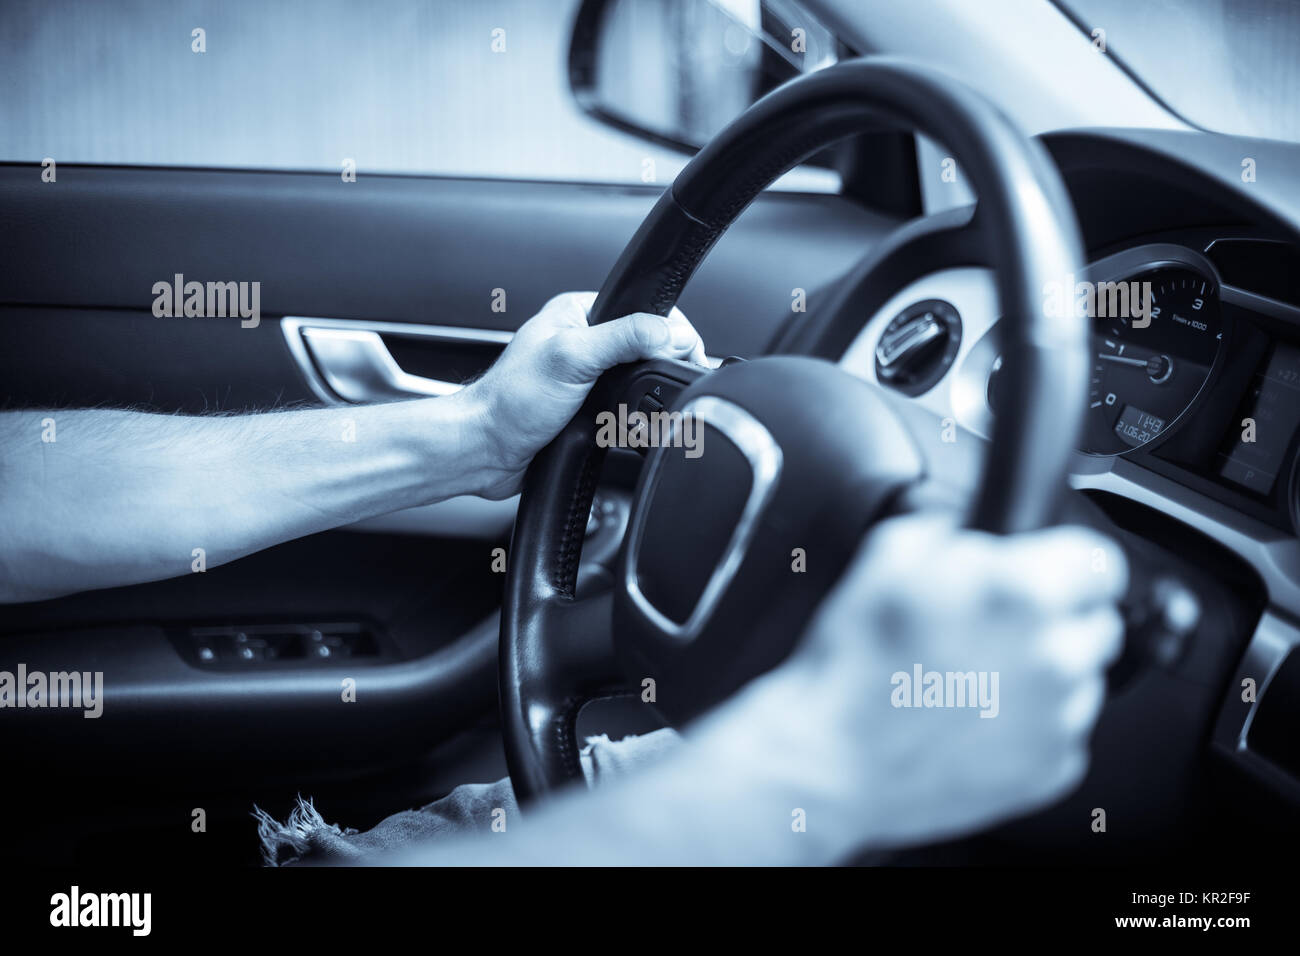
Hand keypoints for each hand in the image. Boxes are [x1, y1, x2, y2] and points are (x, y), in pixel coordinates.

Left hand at [461, 291, 707, 498]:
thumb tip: (672, 333)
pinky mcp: (587, 409)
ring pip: (639, 384)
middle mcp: (584, 341)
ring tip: (630, 412)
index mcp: (578, 313)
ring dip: (640, 403)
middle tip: (659, 387)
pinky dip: (629, 425)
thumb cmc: (509, 401)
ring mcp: (586, 377)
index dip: (671, 331)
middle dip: (656, 371)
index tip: (687, 354)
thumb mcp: (573, 358)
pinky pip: (625, 412)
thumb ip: (625, 338)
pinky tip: (618, 430)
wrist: (486, 451)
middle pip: (647, 348)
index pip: (644, 309)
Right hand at [730, 513, 1127, 854]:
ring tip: (975, 677)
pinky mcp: (1048, 769)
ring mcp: (1057, 720)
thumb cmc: (853, 662)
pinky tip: (974, 717)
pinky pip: (1061, 732)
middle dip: (1056, 618)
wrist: (830, 756)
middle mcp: (1055, 656)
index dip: (1069, 562)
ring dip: (1044, 672)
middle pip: (1097, 623)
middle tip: (997, 627)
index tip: (1054, 570)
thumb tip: (972, 532)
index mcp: (1025, 592)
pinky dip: (1030, 724)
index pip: (1102, 562)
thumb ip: (951, 528)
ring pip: (1081, 680)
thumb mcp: (888, 553)